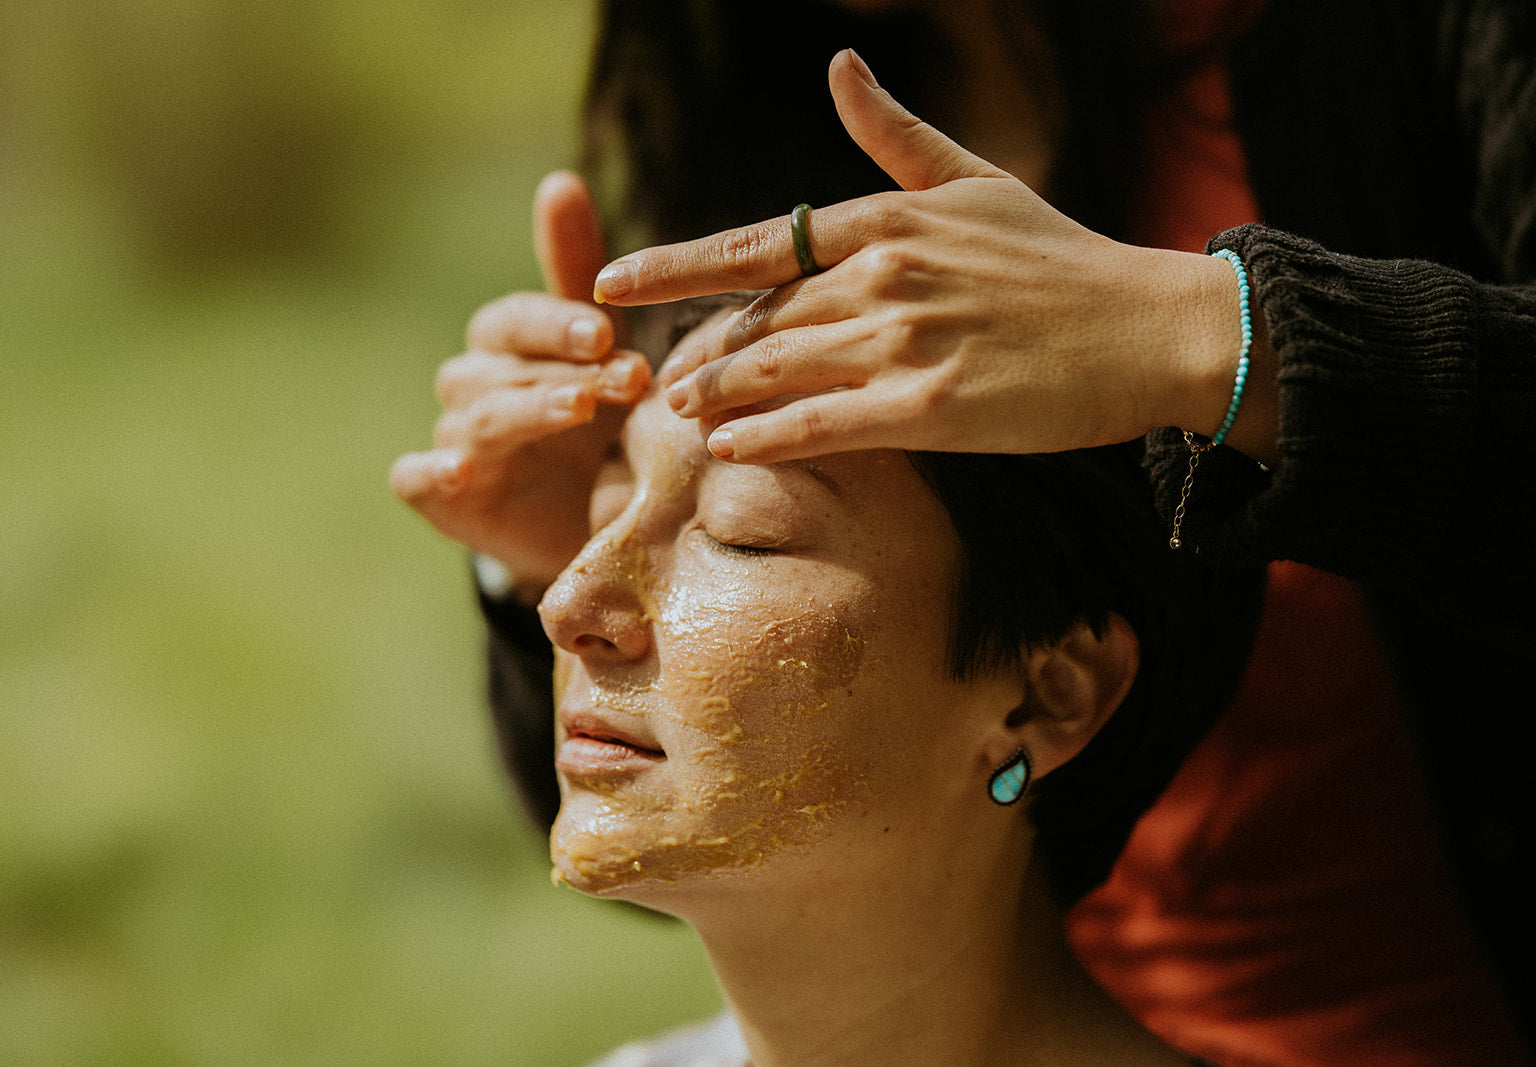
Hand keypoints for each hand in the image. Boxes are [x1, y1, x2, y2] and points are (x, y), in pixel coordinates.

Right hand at [391, 171, 649, 596]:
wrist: (589, 521)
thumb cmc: (594, 422)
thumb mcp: (599, 349)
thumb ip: (576, 272)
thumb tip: (559, 179)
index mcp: (505, 343)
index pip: (517, 320)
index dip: (557, 324)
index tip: (606, 333)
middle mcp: (471, 383)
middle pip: (502, 367)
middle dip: (564, 370)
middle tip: (623, 379)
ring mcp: (451, 438)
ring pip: (476, 415)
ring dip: (526, 410)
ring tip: (578, 409)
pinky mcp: (437, 493)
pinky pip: (416, 476)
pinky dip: (431, 472)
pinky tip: (458, 471)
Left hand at [592, 49, 1257, 463]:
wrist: (1148, 326)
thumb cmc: (1060, 257)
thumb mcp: (974, 180)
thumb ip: (894, 135)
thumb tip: (839, 65)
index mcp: (885, 221)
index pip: (753, 244)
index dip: (673, 267)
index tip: (612, 282)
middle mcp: (882, 275)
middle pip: (754, 318)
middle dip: (697, 352)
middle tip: (656, 379)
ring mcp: (905, 342)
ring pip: (776, 370)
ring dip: (716, 395)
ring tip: (677, 414)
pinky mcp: (934, 408)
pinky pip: (825, 424)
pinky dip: (769, 437)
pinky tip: (728, 449)